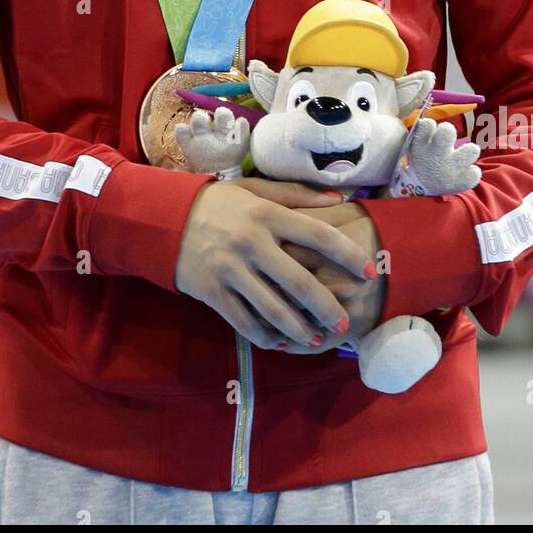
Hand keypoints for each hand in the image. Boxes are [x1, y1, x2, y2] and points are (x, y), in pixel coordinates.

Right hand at [175, 181, 376, 348]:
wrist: (164, 219)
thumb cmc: (217, 203)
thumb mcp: (254, 190)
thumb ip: (297, 196)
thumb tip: (340, 201)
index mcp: (266, 214)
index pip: (317, 235)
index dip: (347, 254)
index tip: (368, 272)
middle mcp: (251, 243)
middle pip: (299, 282)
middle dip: (327, 306)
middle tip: (345, 323)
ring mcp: (230, 271)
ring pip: (274, 310)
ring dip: (300, 329)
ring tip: (317, 338)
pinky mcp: (212, 293)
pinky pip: (245, 323)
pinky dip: (266, 337)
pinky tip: (281, 342)